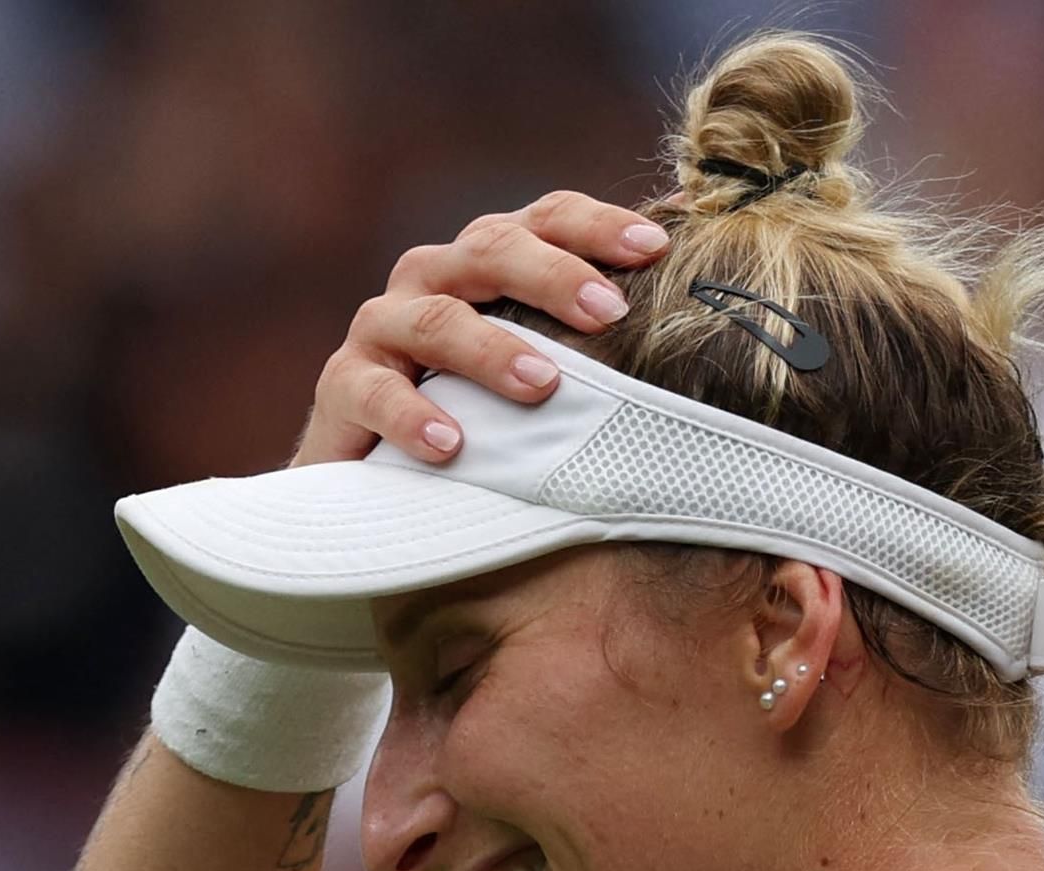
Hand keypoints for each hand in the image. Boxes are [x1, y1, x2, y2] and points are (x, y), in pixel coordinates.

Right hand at [291, 190, 671, 467]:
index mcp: (487, 262)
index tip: (657, 248)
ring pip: (435, 318)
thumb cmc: (484, 413)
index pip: (544, 218)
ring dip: (492, 349)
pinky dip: (411, 415)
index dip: (598, 225)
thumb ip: (596, 337)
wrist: (378, 479)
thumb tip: (701, 303)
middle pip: (489, 250)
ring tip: (542, 386)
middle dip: (552, 275)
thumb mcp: (541, 368)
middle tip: (608, 312)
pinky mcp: (342, 388)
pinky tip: (452, 445)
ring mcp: (383, 329)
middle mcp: (433, 278)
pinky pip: (372, 391)